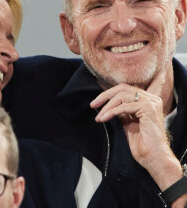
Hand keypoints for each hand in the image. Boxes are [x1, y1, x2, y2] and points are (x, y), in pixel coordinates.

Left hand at [90, 71, 181, 190]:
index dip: (108, 94)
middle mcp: (151, 98)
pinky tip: (103, 118)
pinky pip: (124, 106)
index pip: (125, 90)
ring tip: (99, 117)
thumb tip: (109, 104)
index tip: (96, 103)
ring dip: (107, 107)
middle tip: (93, 105)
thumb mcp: (128, 122)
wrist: (153, 158)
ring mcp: (151, 102)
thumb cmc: (142, 143)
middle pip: (122, 88)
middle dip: (105, 96)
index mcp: (148, 100)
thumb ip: (122, 111)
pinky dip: (111, 112)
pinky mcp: (148, 108)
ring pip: (121, 96)